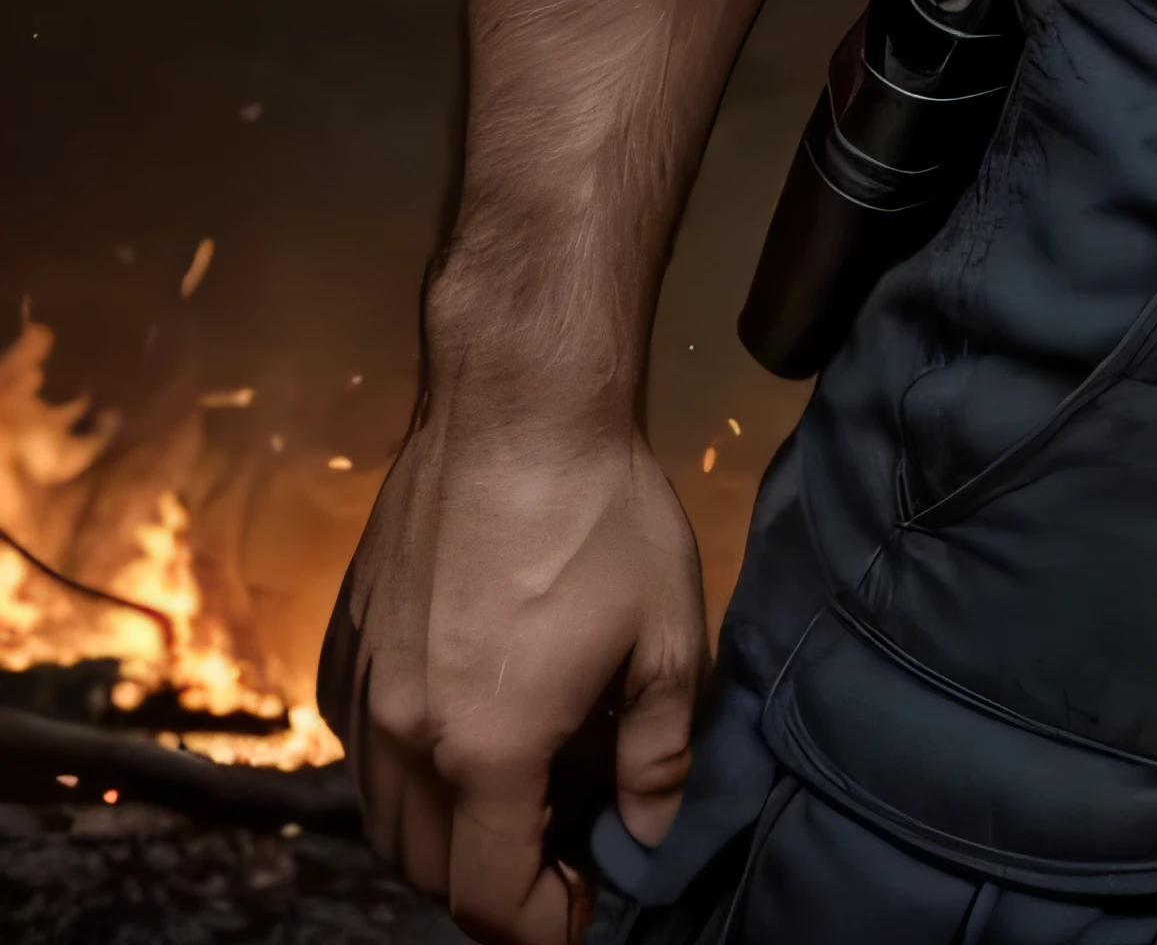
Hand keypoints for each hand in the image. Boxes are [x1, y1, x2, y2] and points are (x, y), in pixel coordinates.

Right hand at [320, 386, 706, 942]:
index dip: (538, 927)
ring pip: (383, 819)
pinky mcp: (348, 642)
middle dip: (492, 887)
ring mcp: (365, 686)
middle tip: (556, 853)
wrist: (516, 402)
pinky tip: (453, 738)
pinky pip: (358, 752)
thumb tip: (649, 834)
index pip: (489, 897)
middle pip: (428, 870)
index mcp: (487, 747)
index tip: (580, 909)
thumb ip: (660, 753)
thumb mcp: (669, 634)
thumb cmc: (601, 511)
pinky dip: (399, 776)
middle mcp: (405, 733)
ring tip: (510, 805)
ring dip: (440, 839)